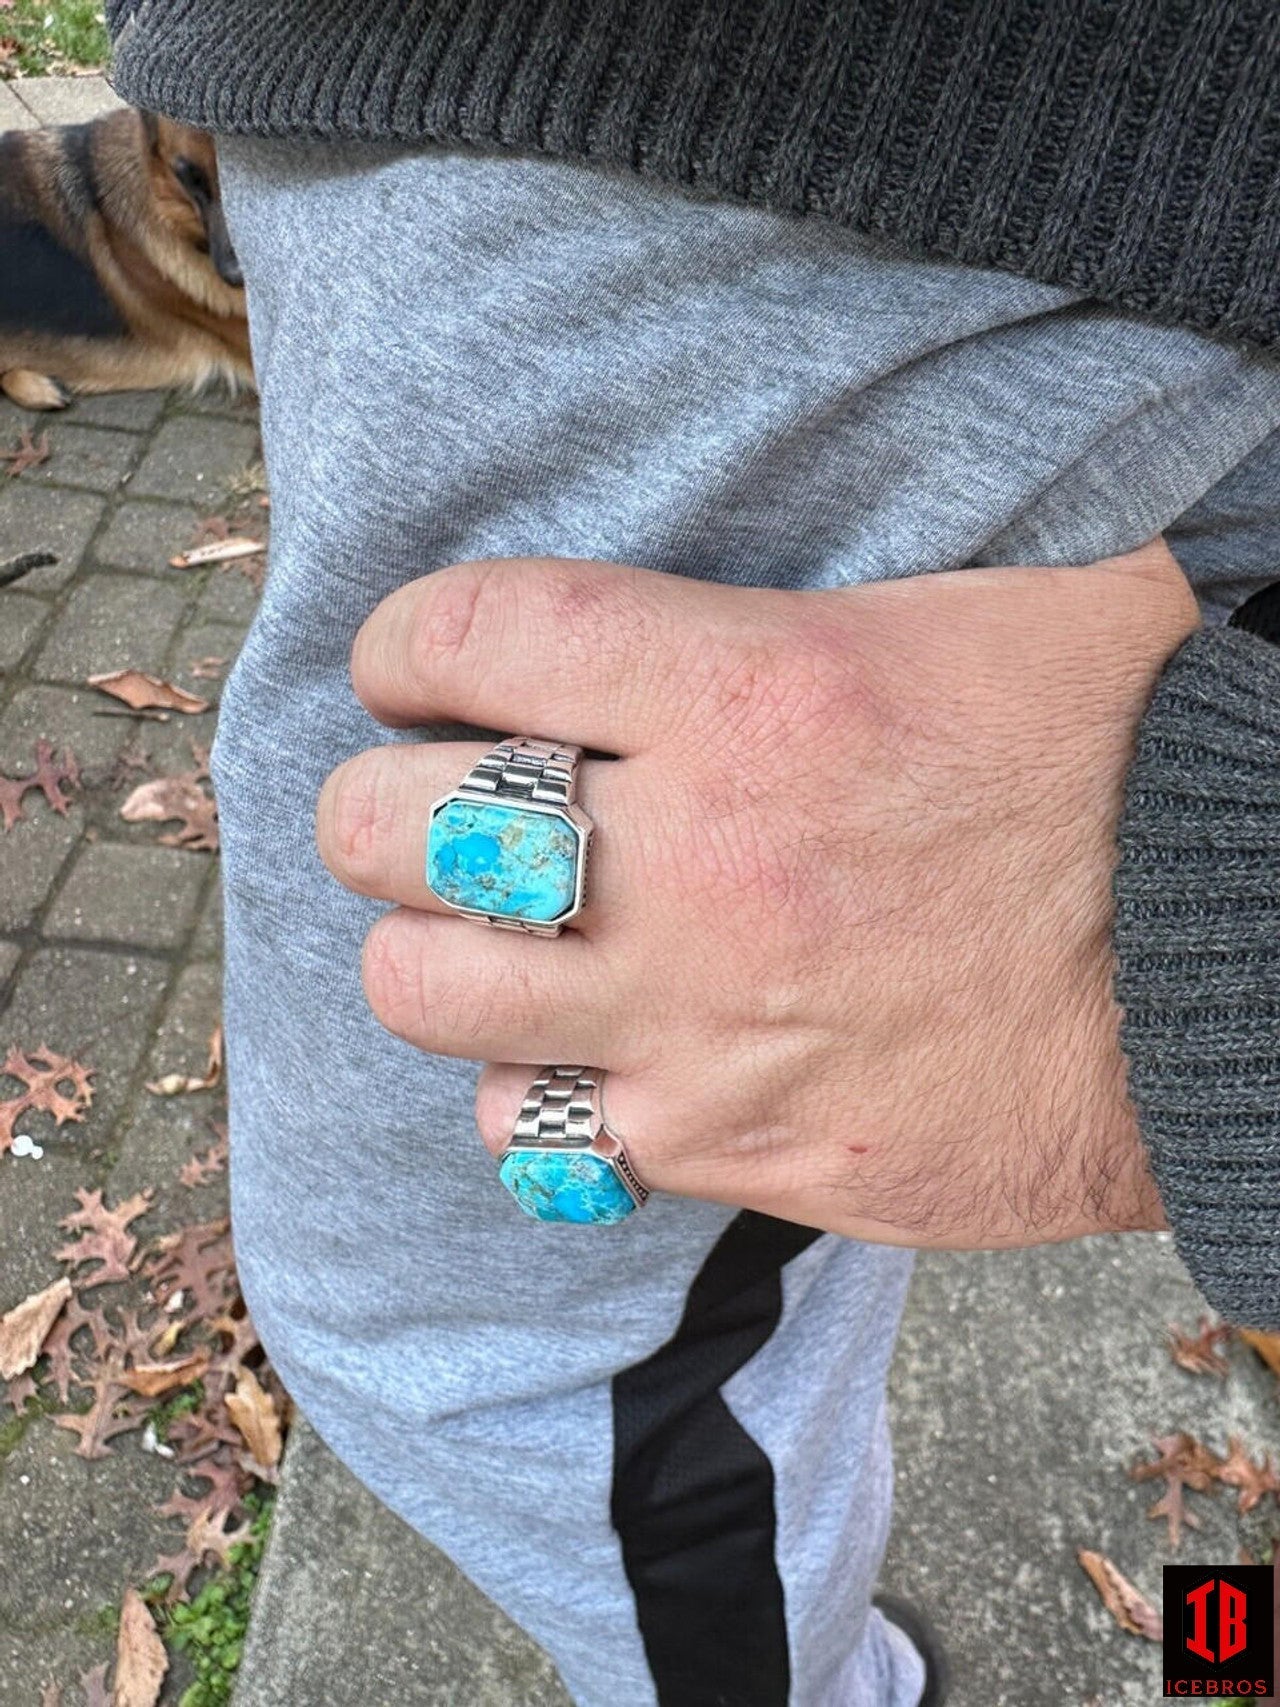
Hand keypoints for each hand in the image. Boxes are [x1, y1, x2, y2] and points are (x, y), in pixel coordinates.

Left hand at [315, 541, 1199, 1248]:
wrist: (1237, 972)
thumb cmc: (1130, 760)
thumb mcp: (1020, 597)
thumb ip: (875, 541)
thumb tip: (849, 449)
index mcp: (761, 690)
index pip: (470, 635)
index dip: (400, 644)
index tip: (409, 666)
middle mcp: (705, 862)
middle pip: (394, 828)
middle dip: (374, 807)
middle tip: (416, 802)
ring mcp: (708, 1023)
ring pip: (429, 995)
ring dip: (433, 957)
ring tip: (493, 935)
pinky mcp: (740, 1146)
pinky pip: (540, 1135)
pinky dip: (537, 1093)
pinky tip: (593, 1053)